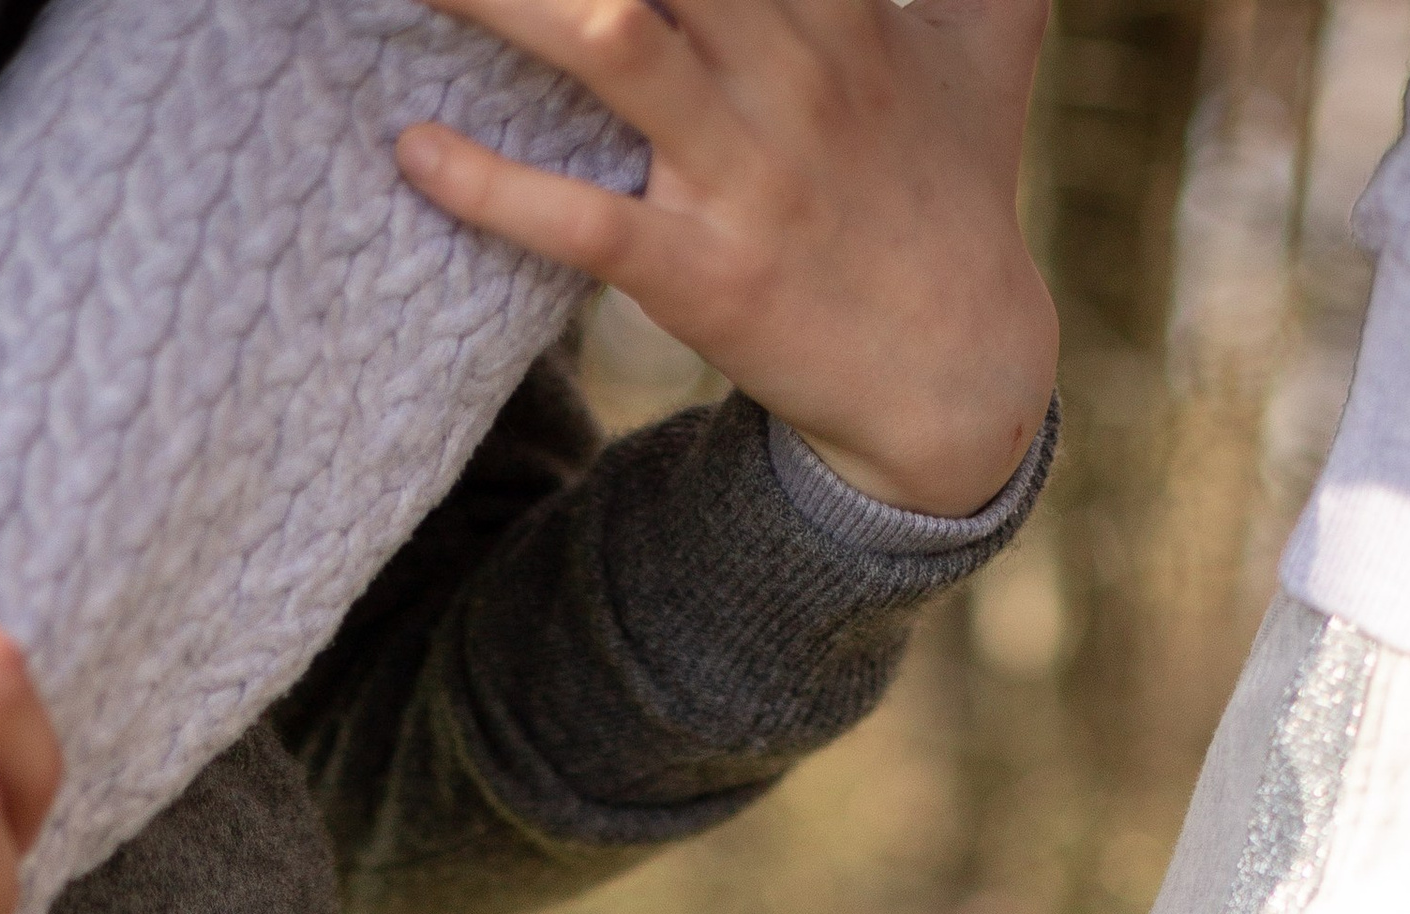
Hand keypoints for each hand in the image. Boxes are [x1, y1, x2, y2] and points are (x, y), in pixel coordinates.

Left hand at [397, 0, 1055, 518]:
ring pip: (609, 45)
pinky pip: (583, 223)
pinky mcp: (704, 279)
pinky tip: (416, 148)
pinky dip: (493, 189)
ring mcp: (746, 178)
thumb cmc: (958, 196)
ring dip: (502, 2)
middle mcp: (792, 78)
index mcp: (843, 12)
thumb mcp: (992, 47)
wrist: (958, 379)